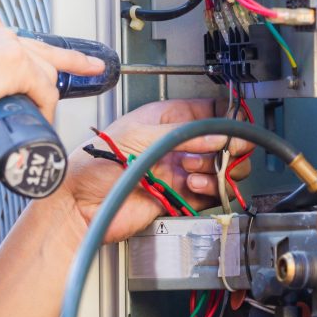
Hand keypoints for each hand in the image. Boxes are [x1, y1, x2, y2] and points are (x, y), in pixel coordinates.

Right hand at [0, 17, 105, 143]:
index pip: (18, 43)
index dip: (37, 57)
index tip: (50, 62)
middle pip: (43, 49)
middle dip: (71, 60)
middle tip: (92, 66)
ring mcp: (6, 45)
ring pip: (46, 71)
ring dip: (50, 96)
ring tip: (49, 115)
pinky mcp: (17, 64)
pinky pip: (44, 89)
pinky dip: (45, 107)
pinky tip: (41, 119)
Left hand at [62, 98, 253, 241]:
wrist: (81, 205)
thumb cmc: (95, 164)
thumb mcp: (141, 135)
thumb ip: (184, 134)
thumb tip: (217, 135)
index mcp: (167, 119)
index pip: (211, 111)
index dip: (228, 117)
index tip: (235, 124)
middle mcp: (178, 144)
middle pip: (224, 141)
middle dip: (226, 146)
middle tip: (223, 151)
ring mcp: (181, 170)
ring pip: (223, 168)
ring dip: (217, 169)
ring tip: (193, 171)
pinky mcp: (182, 196)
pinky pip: (212, 192)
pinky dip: (211, 190)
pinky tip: (193, 185)